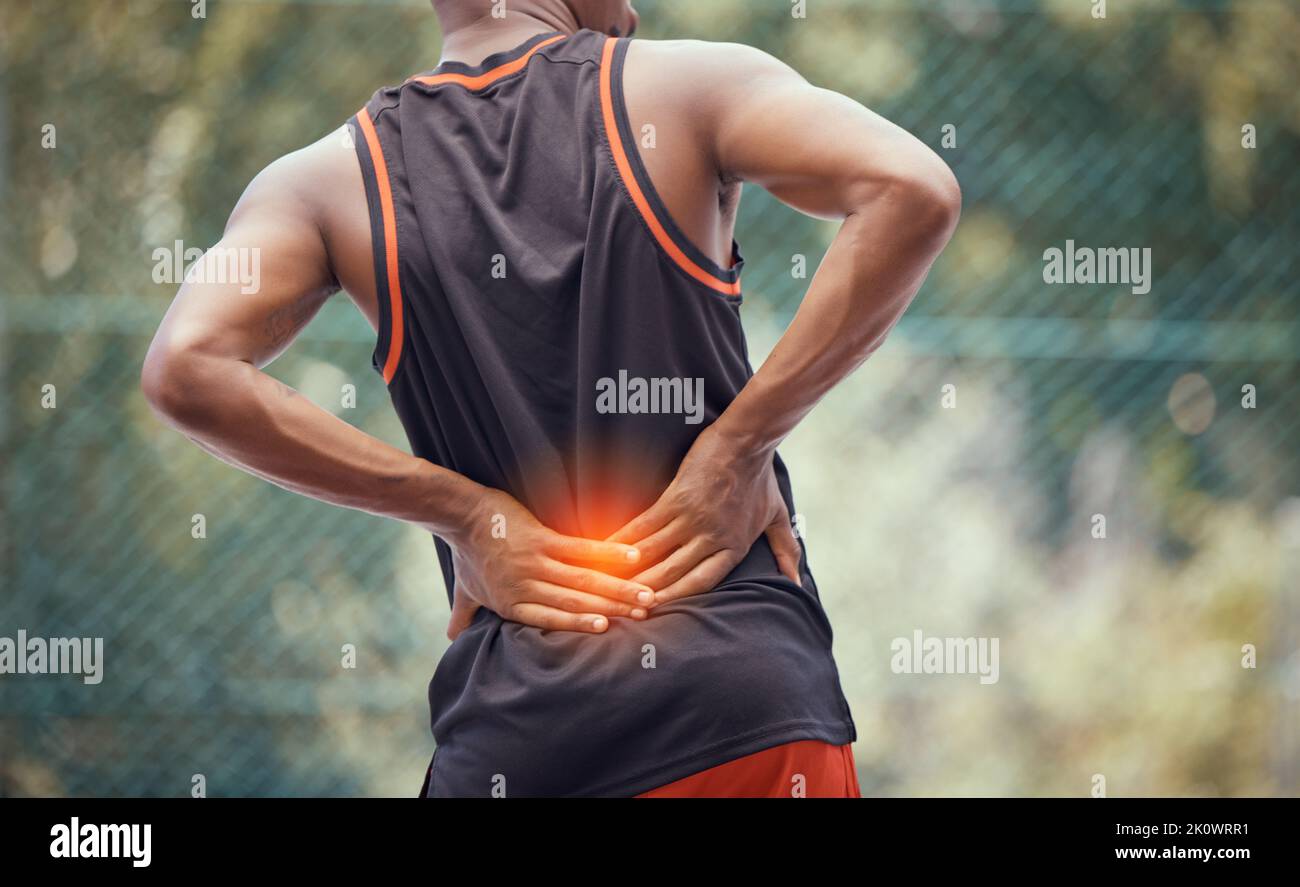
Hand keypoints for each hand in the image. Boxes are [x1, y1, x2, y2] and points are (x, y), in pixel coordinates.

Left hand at [445, 487, 652, 638]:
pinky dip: (607, 553)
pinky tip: (632, 556)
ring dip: (617, 588)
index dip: (581, 626)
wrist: (461, 514)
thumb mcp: (465, 590)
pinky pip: (580, 550)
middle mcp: (526, 587)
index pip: (552, 620)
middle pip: (574, 604)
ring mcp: (534, 563)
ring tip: (645, 595)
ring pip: (582, 581)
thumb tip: (453, 637)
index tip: (609, 630)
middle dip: (611, 611)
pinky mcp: (541, 538)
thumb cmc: (466, 553)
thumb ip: (465, 615)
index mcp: (512, 604)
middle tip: (643, 616)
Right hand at [607, 427, 801, 606]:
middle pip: (674, 573)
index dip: (677, 599)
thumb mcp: (777, 518)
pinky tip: (609, 546)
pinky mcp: (676, 498)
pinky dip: (625, 538)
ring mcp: (693, 519)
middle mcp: (713, 538)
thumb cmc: (760, 479)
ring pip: (656, 553)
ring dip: (631, 568)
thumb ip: (786, 552)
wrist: (746, 441)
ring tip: (609, 580)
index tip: (656, 610)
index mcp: (734, 548)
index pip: (701, 584)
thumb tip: (797, 584)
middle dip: (647, 590)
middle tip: (623, 602)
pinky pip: (646, 525)